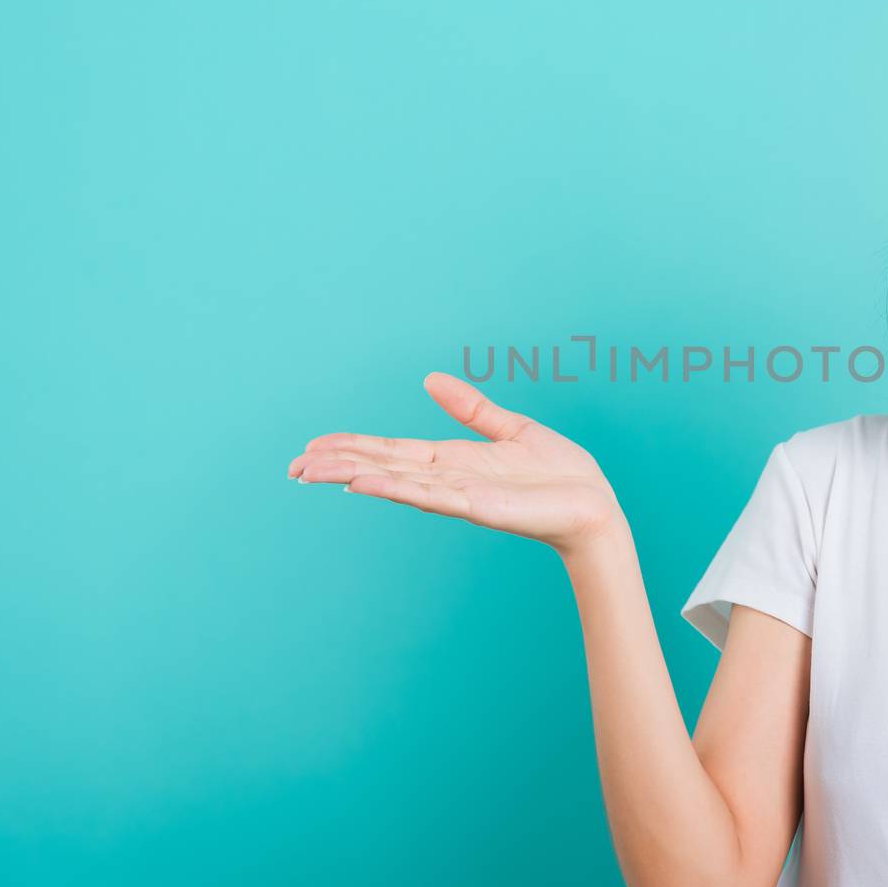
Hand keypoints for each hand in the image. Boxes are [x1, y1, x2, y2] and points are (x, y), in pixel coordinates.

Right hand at [287, 371, 626, 558]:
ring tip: (313, 473)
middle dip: (337, 466)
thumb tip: (430, 380)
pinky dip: (394, 489)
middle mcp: (448, 480)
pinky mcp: (479, 506)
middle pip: (381, 468)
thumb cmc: (559, 474)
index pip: (390, 451)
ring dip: (353, 476)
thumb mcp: (510, 429)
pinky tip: (363, 483)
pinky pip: (429, 496)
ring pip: (395, 483)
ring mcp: (459, 496)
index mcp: (452, 461)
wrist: (595, 504)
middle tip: (292, 467)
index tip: (313, 446)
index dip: (351, 446)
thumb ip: (470, 408)